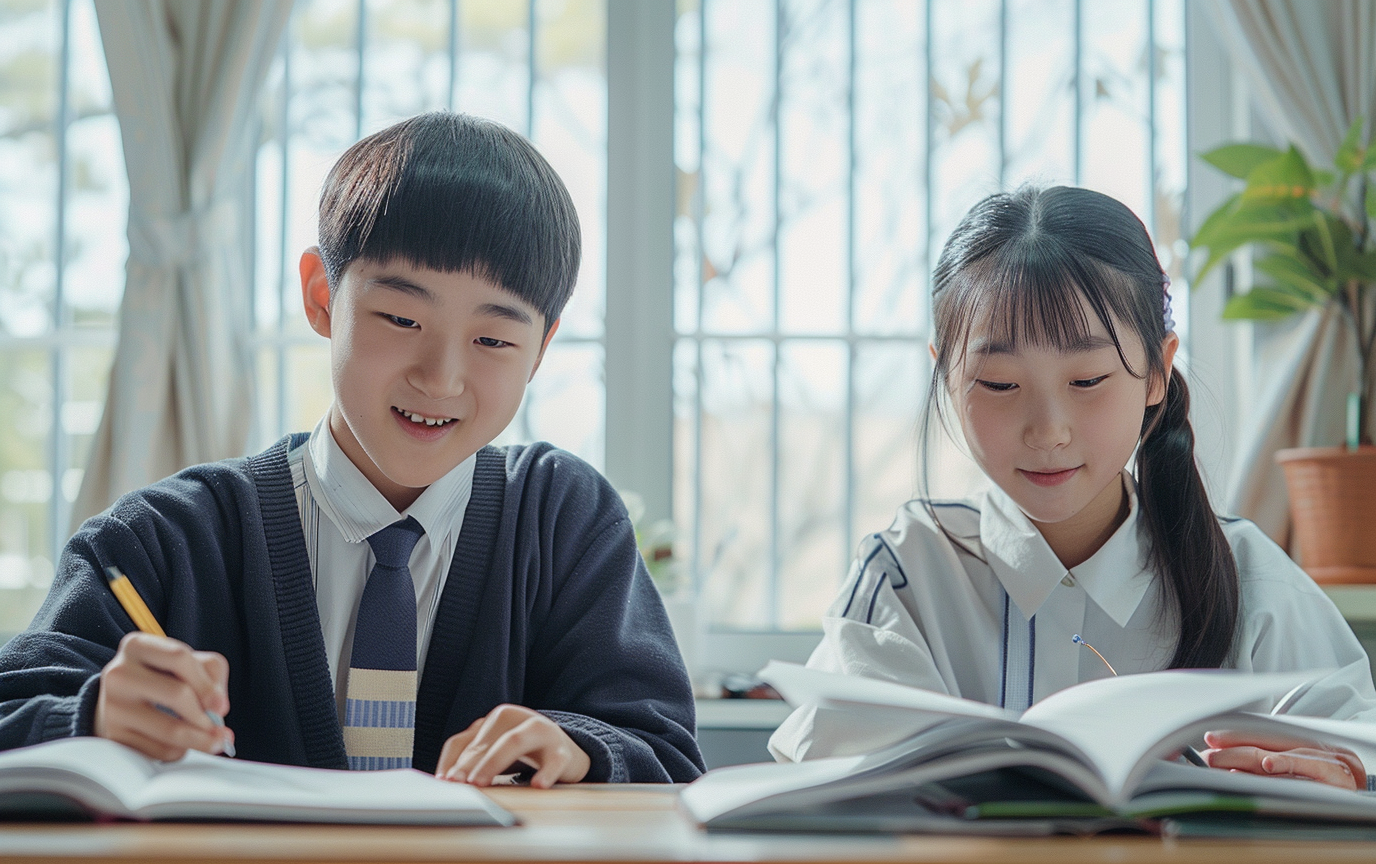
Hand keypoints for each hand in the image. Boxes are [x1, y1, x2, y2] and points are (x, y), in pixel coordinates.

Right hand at [94, 632, 233, 761]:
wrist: (119, 701)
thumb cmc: (161, 677)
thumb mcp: (187, 663)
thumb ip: (211, 674)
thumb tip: (218, 709)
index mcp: (137, 646)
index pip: (179, 658)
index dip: (207, 685)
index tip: (221, 706)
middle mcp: (119, 673)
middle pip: (177, 694)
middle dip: (205, 716)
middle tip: (219, 729)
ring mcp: (112, 706)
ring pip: (169, 729)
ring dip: (199, 740)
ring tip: (213, 741)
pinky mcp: (113, 735)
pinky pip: (158, 750)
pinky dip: (179, 751)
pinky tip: (182, 745)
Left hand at [436, 704, 589, 788]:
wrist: (565, 749)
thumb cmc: (521, 751)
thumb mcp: (494, 751)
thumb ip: (470, 761)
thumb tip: (444, 782)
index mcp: (496, 719)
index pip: (464, 741)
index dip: (451, 762)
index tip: (442, 783)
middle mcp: (516, 719)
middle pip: (486, 740)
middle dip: (468, 764)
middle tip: (457, 784)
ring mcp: (540, 732)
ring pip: (514, 741)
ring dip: (493, 762)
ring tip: (481, 783)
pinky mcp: (561, 750)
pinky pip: (554, 761)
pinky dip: (546, 772)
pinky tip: (538, 785)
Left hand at [1201, 729, 1366, 790]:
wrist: (1371, 805)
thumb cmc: (1334, 790)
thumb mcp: (1301, 775)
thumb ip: (1271, 769)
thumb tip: (1230, 769)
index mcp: (1304, 746)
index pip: (1263, 736)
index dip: (1235, 736)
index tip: (1210, 740)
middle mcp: (1315, 748)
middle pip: (1267, 742)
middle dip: (1233, 748)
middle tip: (1208, 755)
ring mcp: (1328, 761)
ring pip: (1282, 752)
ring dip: (1248, 757)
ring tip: (1225, 760)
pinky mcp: (1340, 776)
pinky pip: (1310, 767)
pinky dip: (1288, 764)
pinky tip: (1268, 764)